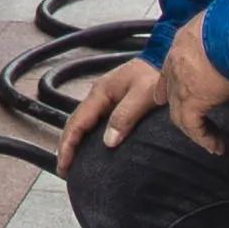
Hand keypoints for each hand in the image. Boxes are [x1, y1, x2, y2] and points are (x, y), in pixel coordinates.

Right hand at [47, 42, 228, 171]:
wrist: (165, 57)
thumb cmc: (155, 75)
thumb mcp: (143, 95)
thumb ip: (125, 116)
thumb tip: (108, 142)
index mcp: (101, 92)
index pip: (78, 122)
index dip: (68, 144)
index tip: (64, 164)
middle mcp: (98, 94)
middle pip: (75, 122)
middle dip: (66, 146)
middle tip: (63, 169)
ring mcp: (105, 96)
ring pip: (82, 121)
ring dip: (74, 140)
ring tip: (71, 161)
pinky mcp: (113, 99)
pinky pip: (93, 120)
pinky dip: (85, 134)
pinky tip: (89, 145)